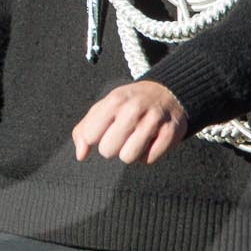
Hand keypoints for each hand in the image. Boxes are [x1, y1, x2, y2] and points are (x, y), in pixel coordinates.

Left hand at [73, 81, 189, 163]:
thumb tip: (80, 155)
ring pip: (128, 157)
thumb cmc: (130, 103)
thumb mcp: (104, 107)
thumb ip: (85, 129)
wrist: (168, 91)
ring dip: (130, 152)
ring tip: (136, 138)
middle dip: (113, 147)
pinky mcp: (170, 132)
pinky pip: (149, 159)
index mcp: (114, 101)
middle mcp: (134, 108)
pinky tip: (151, 140)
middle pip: (108, 150)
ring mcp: (154, 120)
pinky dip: (148, 154)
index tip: (104, 131)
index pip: (90, 136)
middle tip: (123, 135)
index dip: (95, 139)